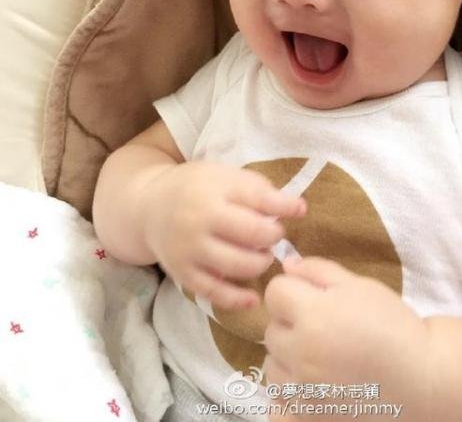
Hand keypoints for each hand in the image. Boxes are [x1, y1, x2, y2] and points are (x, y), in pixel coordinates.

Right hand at [141, 161, 305, 309]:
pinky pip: (215, 294)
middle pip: (252, 235)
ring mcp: (190, 250)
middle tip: (273, 234)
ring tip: (261, 254)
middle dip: (273, 237)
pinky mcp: (183, 275)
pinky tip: (253, 297)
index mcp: (213, 190)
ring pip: (238, 266)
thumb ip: (260, 189)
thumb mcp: (225, 176)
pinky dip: (238, 299)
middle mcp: (200, 221)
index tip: (298, 210)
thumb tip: (299, 208)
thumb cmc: (197, 188)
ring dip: (260, 263)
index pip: (258, 199)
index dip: (284, 207)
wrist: (149, 208)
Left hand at [263, 257, 432, 421]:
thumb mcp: (360, 286)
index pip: (275, 293)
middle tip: (323, 327)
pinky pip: (278, 399)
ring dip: (289, 357)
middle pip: (271, 328)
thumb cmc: (393, 326)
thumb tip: (287, 266)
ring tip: (321, 356)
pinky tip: (313, 383)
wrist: (421, 380)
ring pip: (272, 364)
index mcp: (313, 316)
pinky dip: (290, 390)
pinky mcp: (307, 417)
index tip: (312, 297)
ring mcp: (302, 391)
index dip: (293, 290)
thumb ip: (318, 271)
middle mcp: (301, 354)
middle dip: (292, 323)